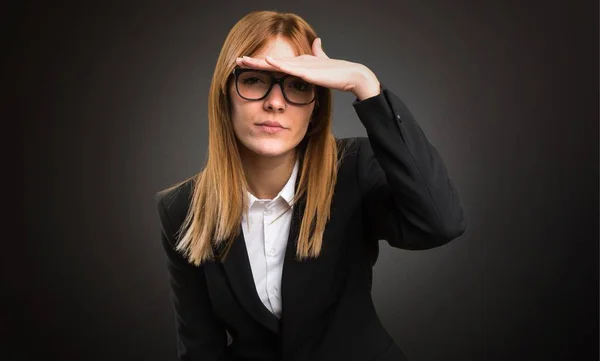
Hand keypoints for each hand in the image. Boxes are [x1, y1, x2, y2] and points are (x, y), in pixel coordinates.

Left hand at [235, 38, 380, 100]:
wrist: (352, 75)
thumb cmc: (338, 73)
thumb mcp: (323, 64)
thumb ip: (318, 54)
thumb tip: (316, 41)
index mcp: (300, 63)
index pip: (276, 63)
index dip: (260, 63)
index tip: (246, 64)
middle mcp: (299, 62)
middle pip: (271, 61)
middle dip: (254, 61)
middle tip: (237, 60)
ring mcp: (303, 66)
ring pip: (277, 63)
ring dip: (260, 62)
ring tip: (245, 60)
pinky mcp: (309, 72)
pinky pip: (291, 68)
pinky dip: (278, 63)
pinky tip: (268, 61)